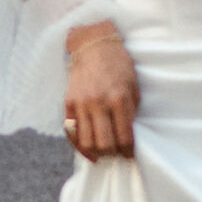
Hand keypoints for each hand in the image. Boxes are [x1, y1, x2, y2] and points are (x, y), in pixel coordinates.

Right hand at [64, 25, 138, 159]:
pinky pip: (71, 131)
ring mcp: (81, 104)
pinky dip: (78, 145)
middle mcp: (98, 103)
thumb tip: (127, 134)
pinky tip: (87, 150)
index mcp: (118, 99)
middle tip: (116, 155)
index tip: (129, 155)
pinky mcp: (68, 103)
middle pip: (104, 144)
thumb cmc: (117, 64)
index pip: (124, 137)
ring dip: (95, 153)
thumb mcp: (132, 85)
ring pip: (86, 141)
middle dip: (112, 154)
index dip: (128, 151)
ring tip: (102, 154)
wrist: (93, 46)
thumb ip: (131, 110)